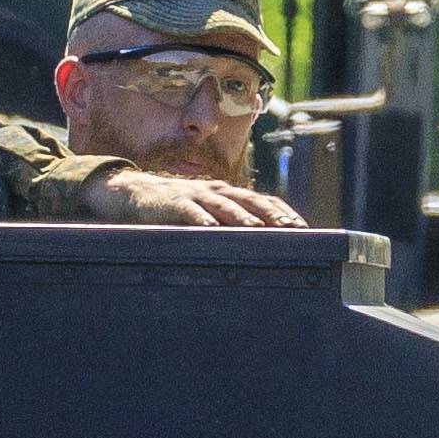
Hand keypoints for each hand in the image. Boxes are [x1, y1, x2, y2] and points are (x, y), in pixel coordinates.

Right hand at [88, 164, 306, 229]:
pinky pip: (189, 211)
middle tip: (289, 229)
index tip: (302, 227)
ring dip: (241, 217)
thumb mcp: (207, 214)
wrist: (136, 194)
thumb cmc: (177, 209)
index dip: (282, 211)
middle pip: (249, 200)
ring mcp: (195, 194)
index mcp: (228, 194)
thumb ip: (229, 225)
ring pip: (223, 204)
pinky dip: (199, 219)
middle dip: (270, 214)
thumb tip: (259, 246)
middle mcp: (216, 190)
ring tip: (256, 229)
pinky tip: (209, 229)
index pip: (262, 199)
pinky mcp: (173, 203)